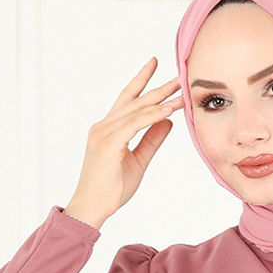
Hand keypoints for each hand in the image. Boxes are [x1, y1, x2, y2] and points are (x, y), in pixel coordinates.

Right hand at [64, 56, 184, 227]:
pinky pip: (134, 124)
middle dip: (157, 86)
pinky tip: (168, 110)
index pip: (127, 100)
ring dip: (160, 99)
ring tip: (180, 91)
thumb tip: (168, 122)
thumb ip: (151, 140)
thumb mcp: (138, 161)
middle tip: (178, 75)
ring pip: (136, 110)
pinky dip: (152, 116)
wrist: (92, 207)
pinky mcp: (109, 143)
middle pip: (134, 100)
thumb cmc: (111, 189)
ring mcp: (104, 133)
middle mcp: (104, 126)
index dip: (141, 81)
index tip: (154, 64)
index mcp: (109, 129)